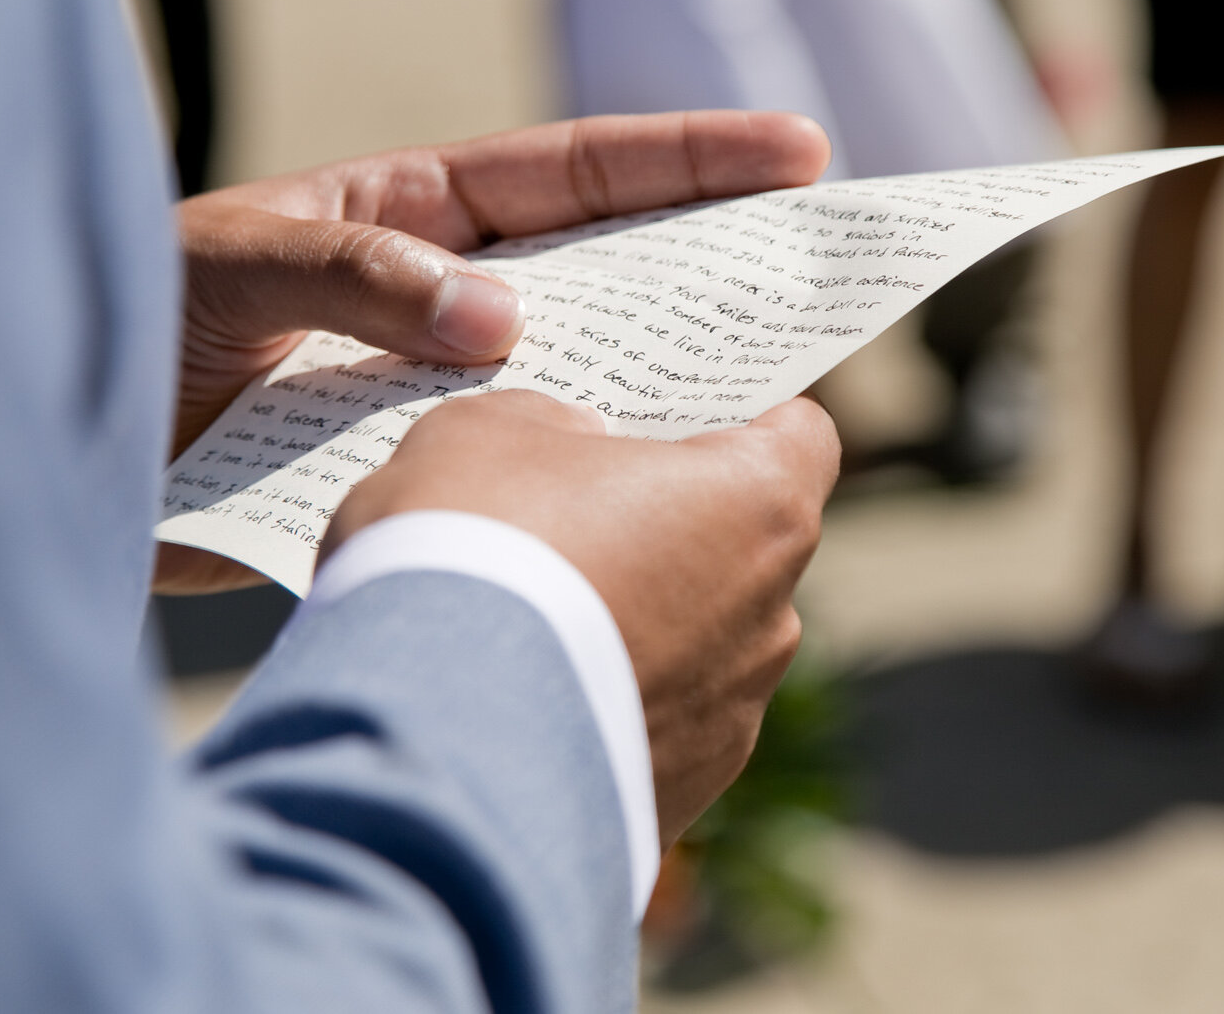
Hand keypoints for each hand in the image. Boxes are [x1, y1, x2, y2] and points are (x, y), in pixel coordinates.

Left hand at [157, 110, 828, 593]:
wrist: (45, 448)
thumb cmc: (125, 317)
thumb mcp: (233, 266)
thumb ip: (358, 277)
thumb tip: (502, 325)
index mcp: (413, 210)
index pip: (575, 173)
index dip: (688, 160)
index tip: (797, 154)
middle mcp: (444, 296)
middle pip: (608, 272)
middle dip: (713, 267)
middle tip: (823, 277)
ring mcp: (436, 389)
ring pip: (576, 385)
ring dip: (654, 395)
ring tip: (761, 408)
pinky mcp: (411, 476)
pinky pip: (515, 478)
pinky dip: (571, 495)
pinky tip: (636, 520)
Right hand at [332, 391, 840, 847]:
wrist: (422, 738)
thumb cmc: (472, 550)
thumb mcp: (486, 433)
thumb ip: (549, 424)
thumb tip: (572, 448)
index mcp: (757, 505)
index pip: (801, 438)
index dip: (746, 419)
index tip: (689, 419)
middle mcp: (769, 620)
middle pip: (740, 550)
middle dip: (668, 528)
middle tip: (575, 514)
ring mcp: (729, 723)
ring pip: (693, 650)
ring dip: (632, 630)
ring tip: (526, 624)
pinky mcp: (676, 803)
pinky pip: (645, 734)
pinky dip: (597, 714)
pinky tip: (514, 707)